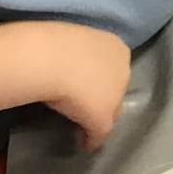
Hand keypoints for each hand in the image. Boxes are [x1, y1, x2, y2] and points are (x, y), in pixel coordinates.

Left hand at [45, 26, 131, 149]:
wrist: (47, 60)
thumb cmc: (84, 93)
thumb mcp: (100, 122)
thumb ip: (100, 133)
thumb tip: (90, 142)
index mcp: (125, 57)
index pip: (119, 93)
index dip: (107, 114)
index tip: (90, 127)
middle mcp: (109, 42)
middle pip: (104, 77)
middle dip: (94, 95)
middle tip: (76, 113)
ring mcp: (82, 33)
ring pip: (83, 65)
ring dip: (76, 81)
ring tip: (59, 98)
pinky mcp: (56, 31)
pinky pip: (62, 57)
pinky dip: (58, 69)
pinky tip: (48, 80)